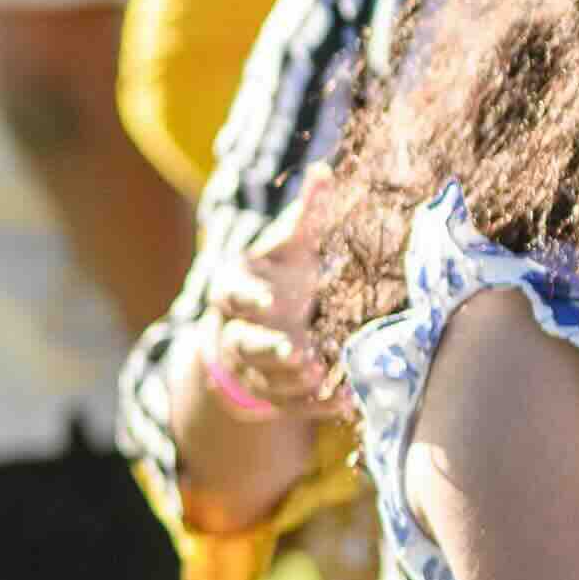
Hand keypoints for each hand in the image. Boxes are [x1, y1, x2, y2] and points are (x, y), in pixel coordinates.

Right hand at [191, 184, 333, 423]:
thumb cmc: (278, 276)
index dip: (252, 298)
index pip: (234, 293)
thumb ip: (304, 218)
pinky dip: (315, 407)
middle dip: (271, 349)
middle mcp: (236, 329)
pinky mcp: (269, 394)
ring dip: (293, 381)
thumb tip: (325, 172)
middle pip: (245, 342)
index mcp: (234, 288)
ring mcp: (249, 367)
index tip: (274, 300)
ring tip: (320, 374)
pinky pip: (289, 407)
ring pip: (265, 379)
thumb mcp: (288, 247)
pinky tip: (344, 403)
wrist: (260, 326)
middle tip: (299, 352)